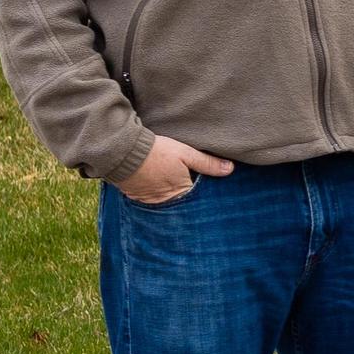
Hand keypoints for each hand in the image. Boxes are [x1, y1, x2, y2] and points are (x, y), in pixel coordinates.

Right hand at [118, 134, 232, 204]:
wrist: (123, 151)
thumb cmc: (157, 151)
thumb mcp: (186, 153)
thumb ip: (208, 163)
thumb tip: (230, 170)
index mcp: (180, 192)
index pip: (197, 199)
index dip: (204, 195)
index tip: (210, 191)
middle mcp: (165, 201)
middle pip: (181, 202)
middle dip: (188, 199)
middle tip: (191, 190)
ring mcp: (149, 200)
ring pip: (166, 202)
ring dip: (171, 196)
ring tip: (173, 187)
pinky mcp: (136, 196)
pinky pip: (150, 199)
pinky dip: (156, 194)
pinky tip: (158, 185)